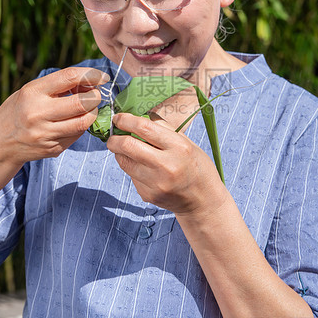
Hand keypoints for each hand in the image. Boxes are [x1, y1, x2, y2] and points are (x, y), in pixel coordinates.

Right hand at [0, 67, 107, 167]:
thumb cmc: (17, 111)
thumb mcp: (29, 91)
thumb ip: (56, 86)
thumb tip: (90, 82)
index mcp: (32, 92)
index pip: (70, 77)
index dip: (91, 75)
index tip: (102, 77)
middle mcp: (38, 113)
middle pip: (82, 103)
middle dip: (95, 96)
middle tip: (96, 95)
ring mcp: (45, 134)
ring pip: (84, 122)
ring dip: (93, 113)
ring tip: (89, 108)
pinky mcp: (52, 149)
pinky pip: (77, 135)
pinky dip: (82, 126)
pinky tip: (75, 122)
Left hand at [106, 112, 227, 215]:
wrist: (203, 201)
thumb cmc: (197, 167)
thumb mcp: (188, 143)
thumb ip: (163, 129)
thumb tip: (139, 116)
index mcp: (179, 147)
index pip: (143, 128)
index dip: (125, 120)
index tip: (118, 118)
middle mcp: (166, 166)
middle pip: (127, 146)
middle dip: (114, 138)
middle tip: (114, 136)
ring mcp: (155, 183)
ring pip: (124, 162)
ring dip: (120, 153)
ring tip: (127, 150)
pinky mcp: (147, 195)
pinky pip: (131, 176)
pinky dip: (132, 169)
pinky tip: (144, 169)